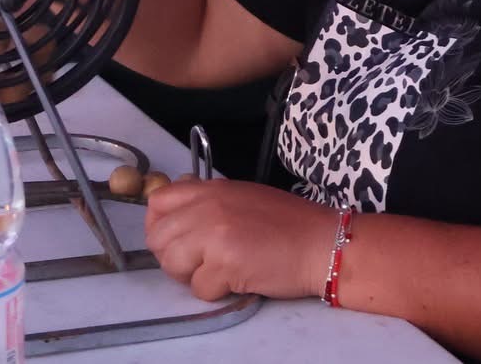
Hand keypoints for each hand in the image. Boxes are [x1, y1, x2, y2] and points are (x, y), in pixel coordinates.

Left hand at [143, 178, 336, 301]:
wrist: (322, 243)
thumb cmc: (289, 223)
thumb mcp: (243, 197)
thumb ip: (209, 202)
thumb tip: (178, 213)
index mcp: (211, 189)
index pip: (158, 202)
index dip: (159, 225)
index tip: (175, 240)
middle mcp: (207, 207)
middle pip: (159, 238)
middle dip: (174, 257)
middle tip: (201, 263)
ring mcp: (214, 235)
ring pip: (173, 264)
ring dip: (192, 275)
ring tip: (219, 271)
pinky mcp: (224, 264)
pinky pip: (199, 288)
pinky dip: (216, 291)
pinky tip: (238, 280)